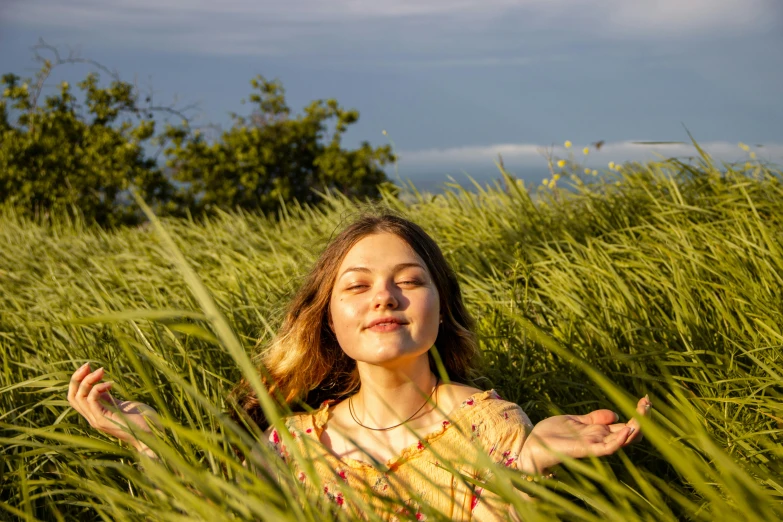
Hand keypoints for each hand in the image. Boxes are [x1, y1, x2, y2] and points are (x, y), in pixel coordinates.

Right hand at [67, 362, 159, 455]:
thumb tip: (102, 385)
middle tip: (88, 364)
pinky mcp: (103, 420)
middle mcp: (93, 417)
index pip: (76, 397)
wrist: (153, 436)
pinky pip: (91, 400)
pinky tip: (111, 383)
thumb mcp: (122, 405)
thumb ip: (110, 398)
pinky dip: (98, 388)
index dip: (78, 380)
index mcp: (96, 413)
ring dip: (88, 380)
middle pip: (72, 396)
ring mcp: (96, 420)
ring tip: (102, 370)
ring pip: (78, 397)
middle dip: (77, 378)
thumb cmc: (143, 421)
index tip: (88, 367)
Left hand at [519, 396, 651, 472]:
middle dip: (642, 418)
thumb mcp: (575, 420)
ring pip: (623, 439)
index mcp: (600, 433)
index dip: (638, 414)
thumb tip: (615, 413)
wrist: (532, 443)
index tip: (646, 399)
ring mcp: (595, 446)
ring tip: (643, 412)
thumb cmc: (552, 433)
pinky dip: (619, 440)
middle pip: (630, 432)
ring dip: (635, 427)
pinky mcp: (586, 450)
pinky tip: (627, 430)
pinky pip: (607, 448)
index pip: (626, 425)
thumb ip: (594, 418)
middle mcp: (601, 440)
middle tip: (647, 402)